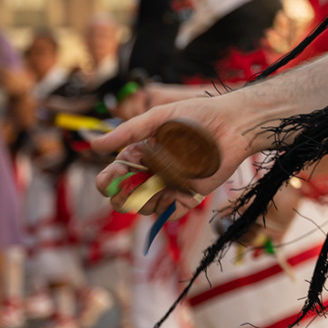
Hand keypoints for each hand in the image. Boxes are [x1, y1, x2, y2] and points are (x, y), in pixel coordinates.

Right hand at [91, 93, 257, 213]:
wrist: (232, 124)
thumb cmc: (196, 115)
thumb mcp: (158, 117)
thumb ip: (129, 132)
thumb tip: (94, 144)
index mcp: (140, 153)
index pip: (115, 174)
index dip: (107, 181)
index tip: (107, 181)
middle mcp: (152, 172)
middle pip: (125, 197)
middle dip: (120, 199)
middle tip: (125, 193)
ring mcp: (170, 185)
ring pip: (145, 207)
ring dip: (143, 203)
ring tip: (155, 187)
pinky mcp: (189, 195)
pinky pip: (171, 212)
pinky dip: (166, 208)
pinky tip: (171, 194)